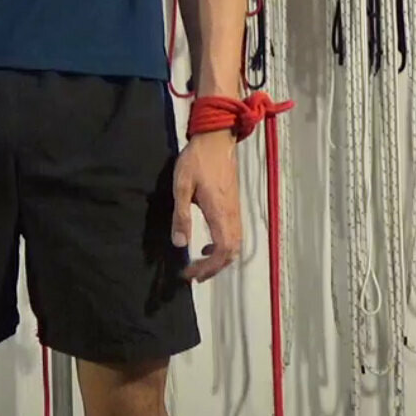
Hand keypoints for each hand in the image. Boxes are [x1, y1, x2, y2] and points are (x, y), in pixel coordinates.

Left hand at [172, 130, 241, 282]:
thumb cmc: (196, 161)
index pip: (222, 251)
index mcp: (219, 212)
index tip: (190, 273)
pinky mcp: (234, 206)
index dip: (208, 267)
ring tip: (199, 265)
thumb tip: (179, 244)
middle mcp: (232, 215)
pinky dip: (222, 248)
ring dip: (218, 260)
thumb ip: (181, 215)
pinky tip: (206, 245)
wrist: (216, 140)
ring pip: (235, 245)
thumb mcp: (182, 186)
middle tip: (193, 275)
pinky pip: (234, 235)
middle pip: (231, 252)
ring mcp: (235, 211)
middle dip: (213, 268)